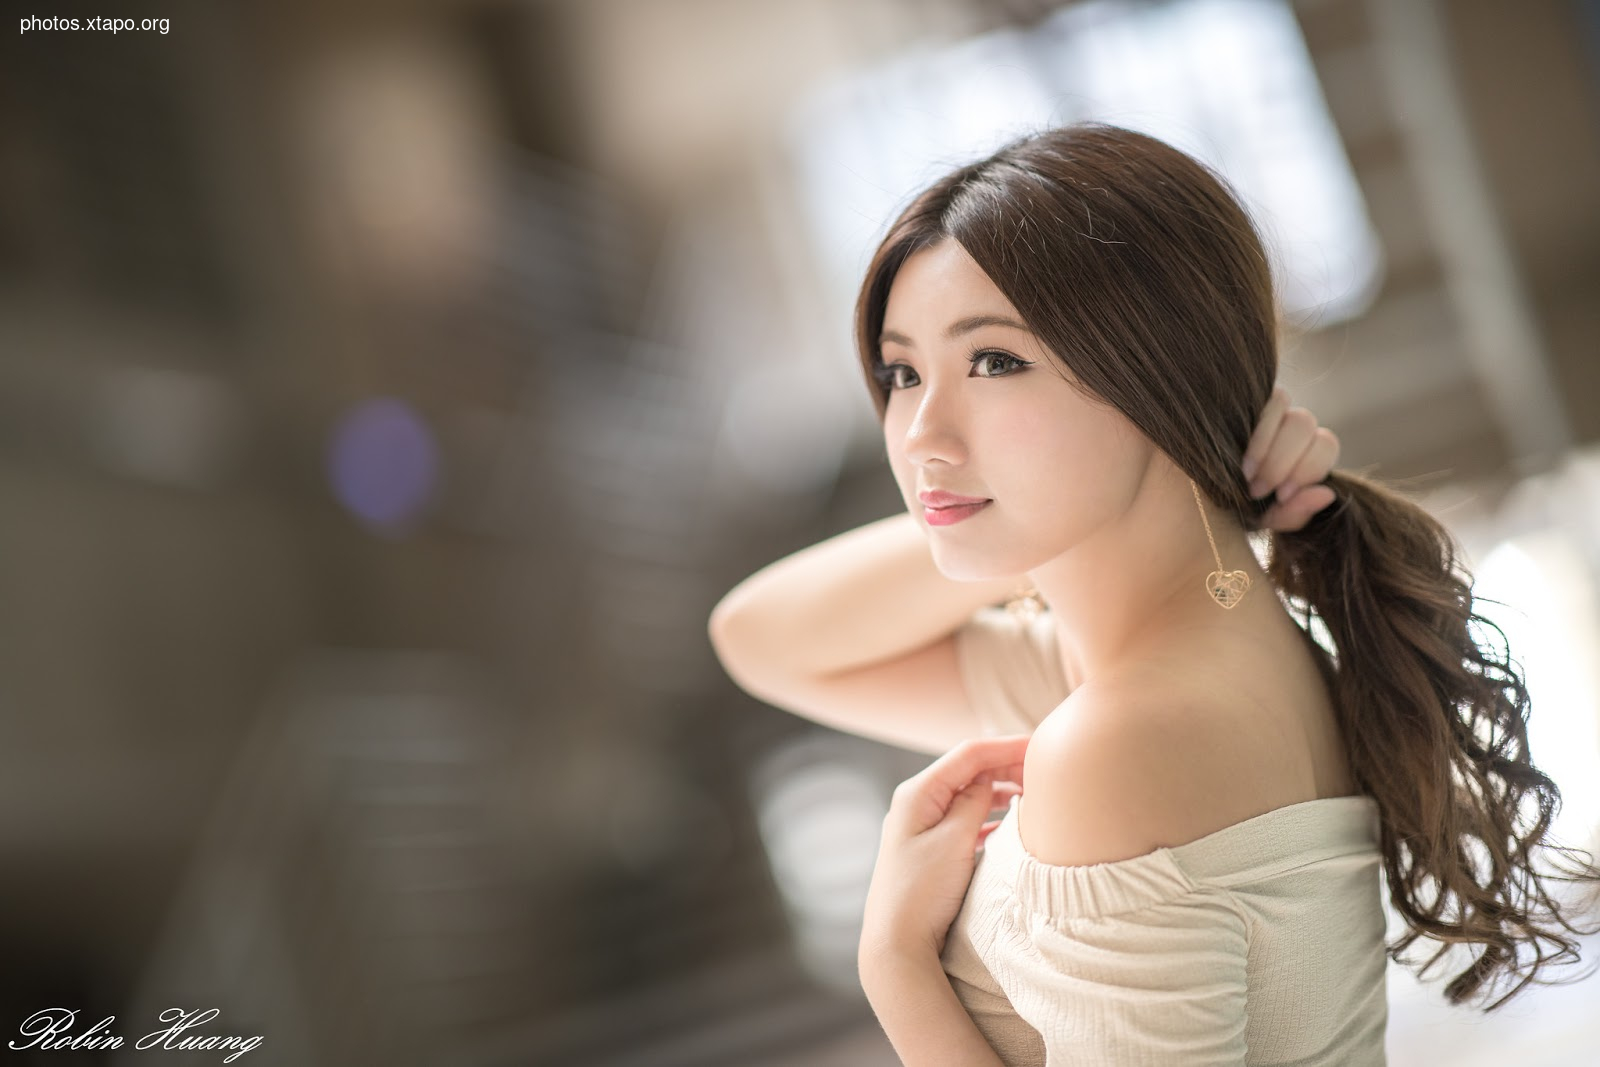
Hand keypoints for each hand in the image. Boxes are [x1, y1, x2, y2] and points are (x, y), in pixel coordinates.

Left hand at [861, 735, 1028, 963]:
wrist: (896, 943)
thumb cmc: (920, 892)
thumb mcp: (954, 841)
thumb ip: (974, 803)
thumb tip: (988, 779)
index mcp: (918, 793)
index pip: (969, 754)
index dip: (1007, 746)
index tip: (1041, 744)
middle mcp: (917, 803)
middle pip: (969, 771)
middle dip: (1007, 766)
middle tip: (1046, 770)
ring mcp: (923, 826)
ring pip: (970, 796)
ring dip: (1001, 791)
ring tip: (1035, 793)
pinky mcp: (931, 849)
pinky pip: (967, 821)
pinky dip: (991, 817)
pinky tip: (1012, 822)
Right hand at [1243, 385, 1340, 532]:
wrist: (1193, 500)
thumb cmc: (1233, 505)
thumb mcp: (1265, 517)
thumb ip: (1296, 512)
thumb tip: (1327, 494)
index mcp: (1302, 448)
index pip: (1325, 444)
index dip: (1308, 469)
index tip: (1280, 496)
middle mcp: (1285, 422)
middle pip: (1304, 424)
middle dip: (1283, 462)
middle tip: (1257, 490)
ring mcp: (1263, 406)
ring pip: (1285, 407)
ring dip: (1268, 446)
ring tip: (1245, 475)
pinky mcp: (1241, 398)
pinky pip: (1267, 401)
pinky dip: (1258, 431)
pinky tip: (1236, 456)